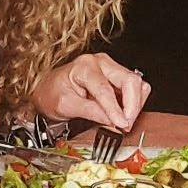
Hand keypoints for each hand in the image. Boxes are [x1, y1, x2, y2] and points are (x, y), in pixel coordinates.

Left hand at [31, 54, 150, 132]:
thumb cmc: (53, 94)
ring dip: (135, 106)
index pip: (105, 89)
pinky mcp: (118, 77)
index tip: (121, 124)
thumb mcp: (65, 106)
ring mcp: (111, 68)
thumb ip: (90, 111)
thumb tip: (112, 121)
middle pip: (130, 81)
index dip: (115, 109)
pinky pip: (136, 88)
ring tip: (123, 122)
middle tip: (125, 125)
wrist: (49, 91)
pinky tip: (123, 114)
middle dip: (132, 106)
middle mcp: (101, 62)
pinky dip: (134, 103)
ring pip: (137, 84)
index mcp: (84, 66)